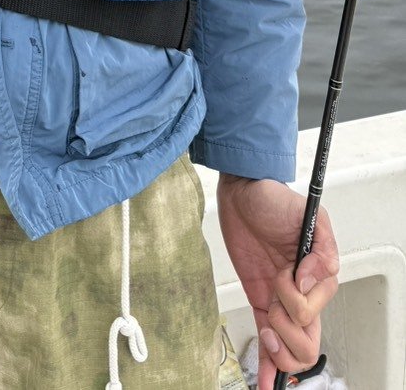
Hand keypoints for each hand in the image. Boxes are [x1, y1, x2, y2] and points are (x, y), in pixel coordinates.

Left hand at [216, 175, 339, 389]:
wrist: (241, 192)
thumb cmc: (275, 199)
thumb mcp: (307, 214)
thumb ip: (321, 247)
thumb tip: (310, 280)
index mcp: (318, 277)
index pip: (313, 312)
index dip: (295, 300)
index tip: (284, 275)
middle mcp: (303, 293)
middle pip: (307, 340)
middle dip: (288, 328)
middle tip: (274, 299)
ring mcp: (282, 300)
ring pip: (292, 347)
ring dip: (278, 343)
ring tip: (268, 319)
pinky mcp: (261, 300)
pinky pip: (269, 340)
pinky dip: (270, 365)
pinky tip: (268, 382)